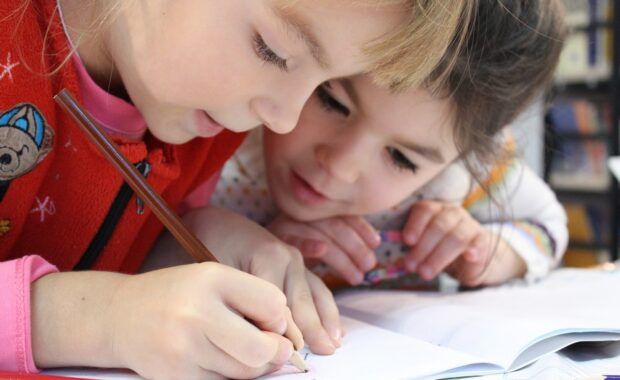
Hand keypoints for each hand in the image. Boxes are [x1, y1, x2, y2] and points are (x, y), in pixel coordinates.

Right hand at [32, 265, 294, 379]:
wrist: (119, 316)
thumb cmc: (176, 294)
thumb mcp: (212, 279)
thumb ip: (252, 300)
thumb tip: (285, 342)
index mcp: (212, 278)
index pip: (274, 304)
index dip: (278, 317)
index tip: (267, 319)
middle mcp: (197, 312)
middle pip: (262, 349)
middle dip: (274, 351)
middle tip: (268, 346)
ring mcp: (184, 348)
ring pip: (245, 372)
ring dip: (252, 365)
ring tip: (235, 348)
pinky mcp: (175, 376)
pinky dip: (226, 375)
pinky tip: (212, 358)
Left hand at [184, 207, 341, 353]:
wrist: (215, 223)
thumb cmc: (209, 246)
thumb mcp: (217, 271)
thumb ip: (238, 299)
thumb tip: (255, 333)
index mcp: (270, 256)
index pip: (279, 303)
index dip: (284, 331)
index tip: (289, 354)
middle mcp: (289, 257)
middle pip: (302, 301)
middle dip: (312, 330)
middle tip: (324, 353)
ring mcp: (296, 260)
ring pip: (316, 296)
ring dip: (327, 321)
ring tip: (334, 344)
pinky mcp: (298, 265)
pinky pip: (317, 289)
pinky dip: (326, 310)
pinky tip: (334, 328)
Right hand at [268, 214, 379, 284]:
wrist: (243, 250)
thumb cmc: (287, 254)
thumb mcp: (315, 248)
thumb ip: (338, 244)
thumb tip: (373, 247)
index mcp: (311, 212)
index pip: (341, 214)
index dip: (361, 226)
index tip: (376, 243)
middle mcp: (299, 215)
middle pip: (333, 224)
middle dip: (355, 245)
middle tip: (369, 266)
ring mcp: (286, 225)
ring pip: (320, 233)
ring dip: (341, 255)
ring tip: (357, 276)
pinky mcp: (272, 239)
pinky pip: (293, 240)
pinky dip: (309, 243)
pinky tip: (322, 250)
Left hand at [402, 200, 524, 285]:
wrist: (470, 257)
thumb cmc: (439, 248)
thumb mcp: (423, 245)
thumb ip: (411, 246)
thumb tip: (394, 256)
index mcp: (435, 209)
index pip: (425, 210)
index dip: (415, 224)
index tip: (407, 241)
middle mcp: (453, 213)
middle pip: (439, 225)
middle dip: (423, 247)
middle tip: (411, 266)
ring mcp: (470, 225)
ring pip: (456, 236)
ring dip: (439, 256)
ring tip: (425, 273)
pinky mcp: (483, 240)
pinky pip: (479, 243)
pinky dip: (474, 249)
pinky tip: (468, 257)